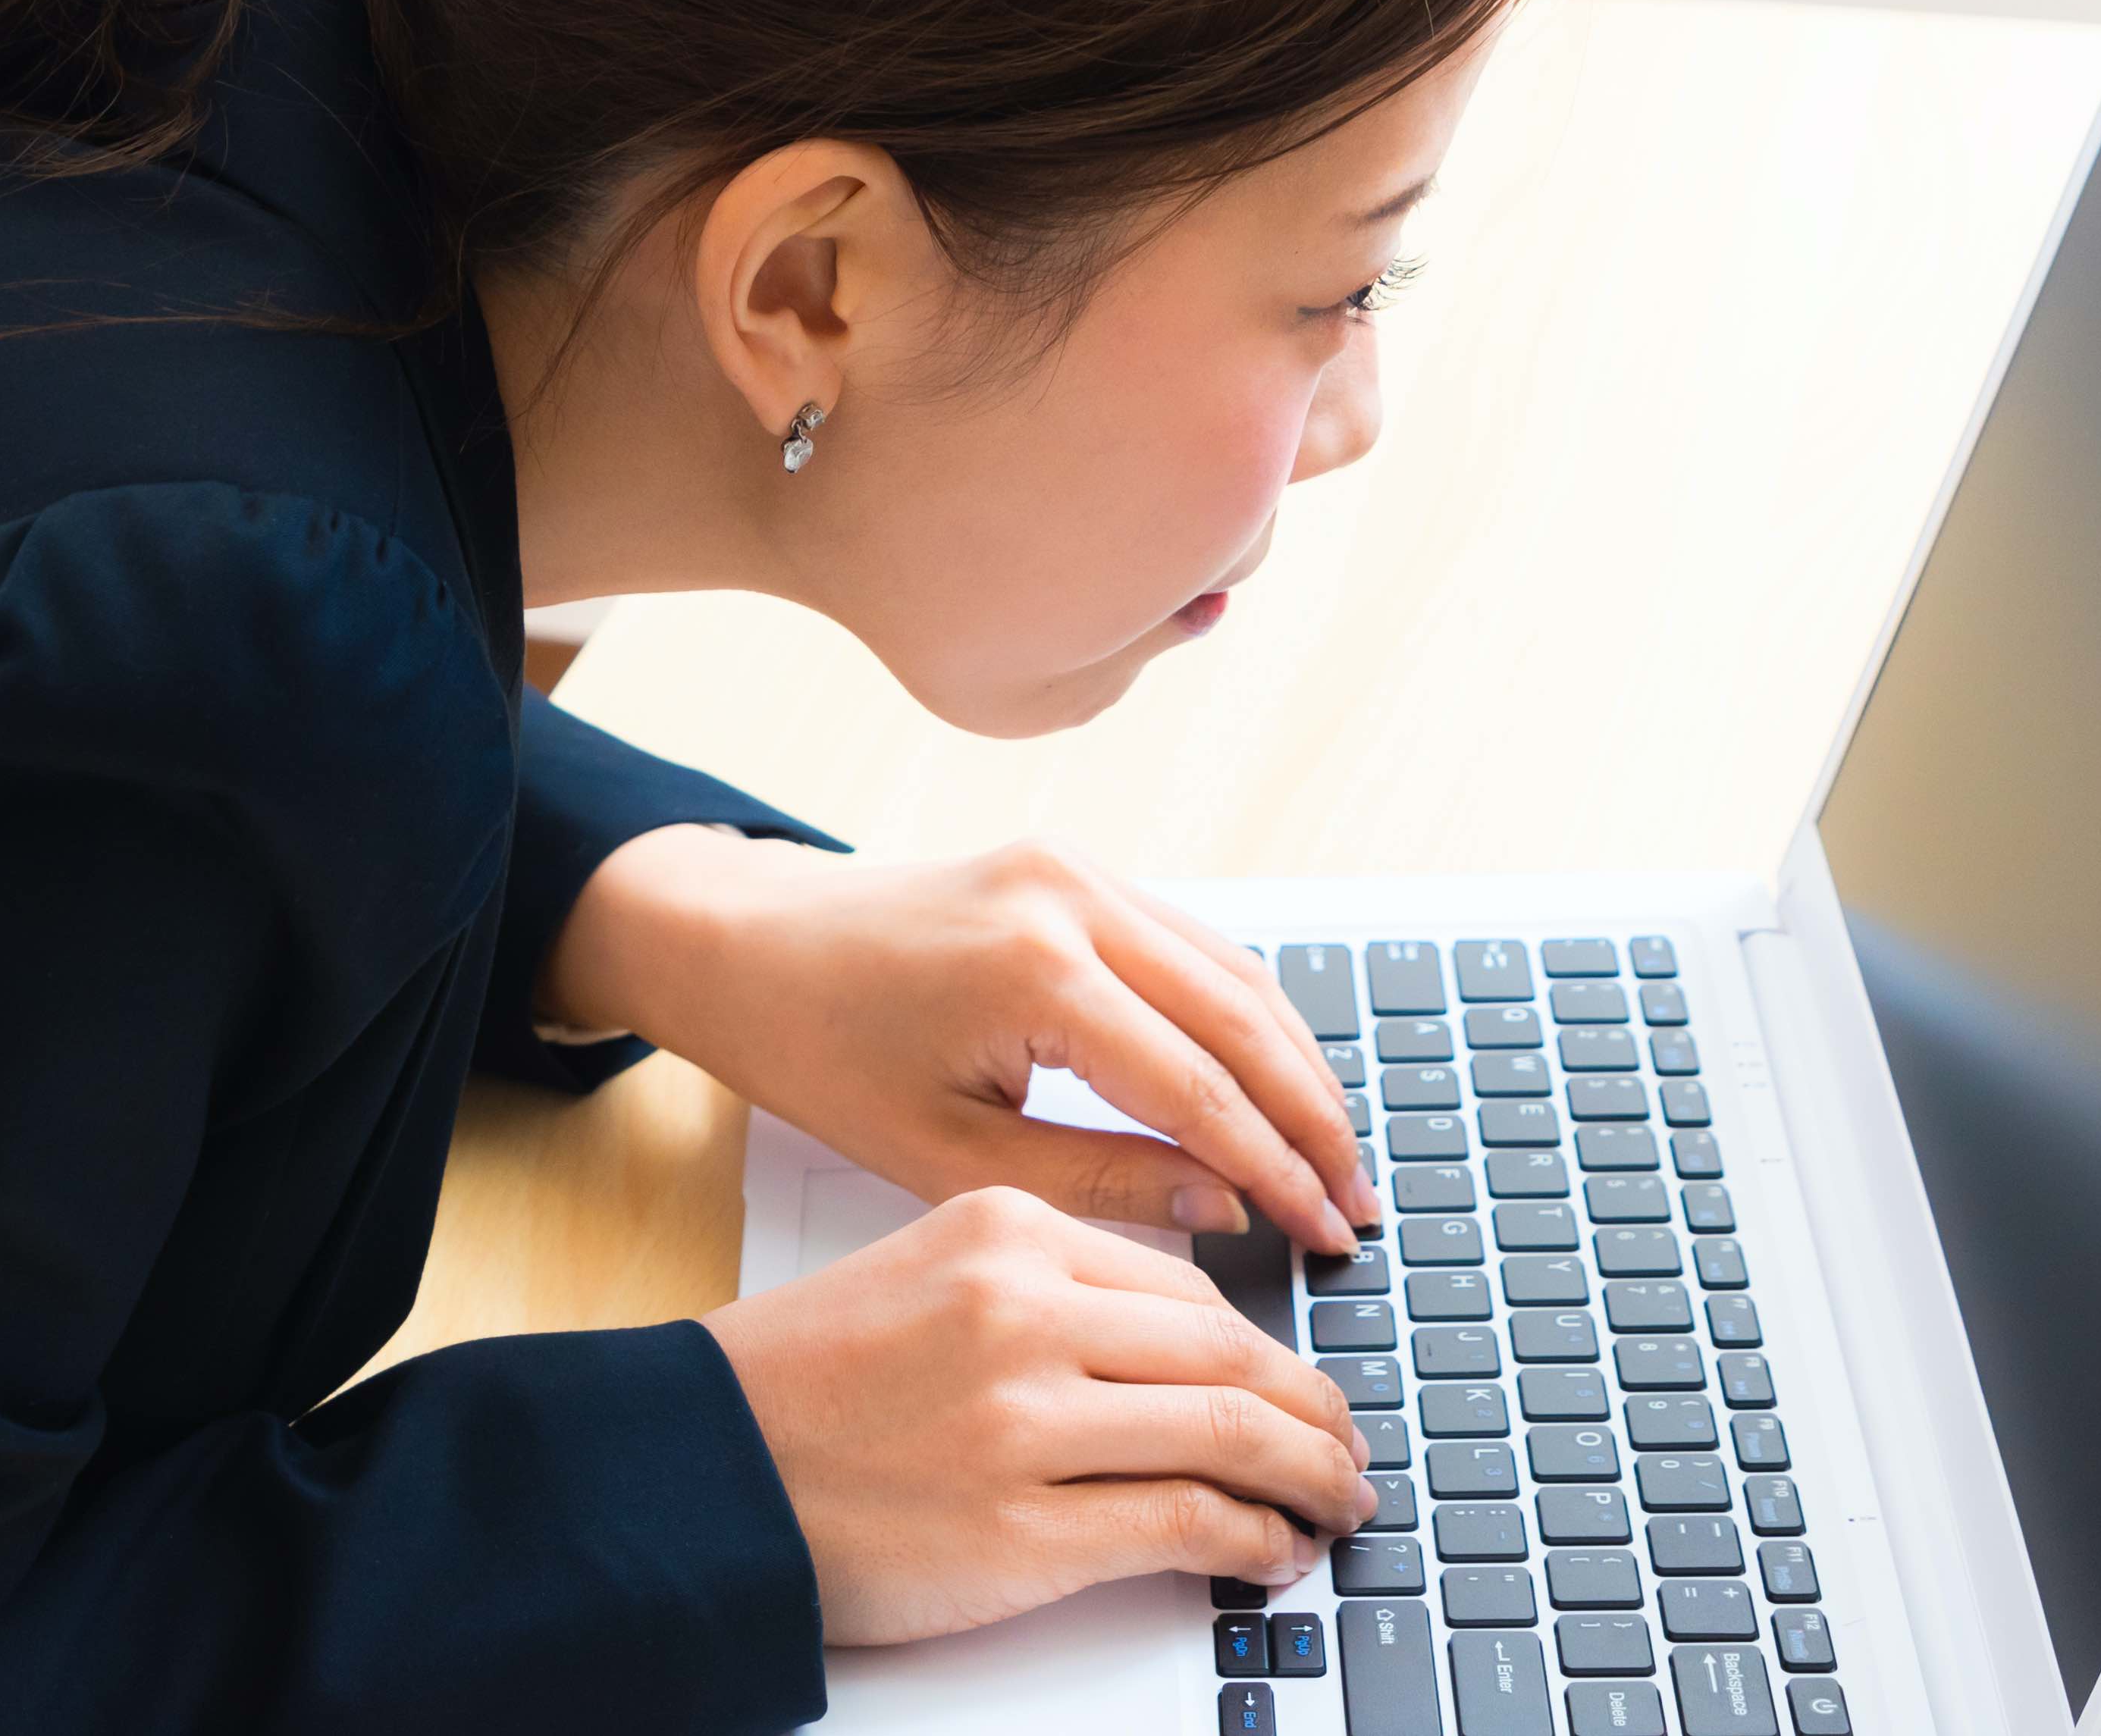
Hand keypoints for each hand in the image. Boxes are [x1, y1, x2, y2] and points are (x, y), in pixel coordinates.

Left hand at [544, 830, 1377, 1254]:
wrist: (741, 943)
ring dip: (1295, 1064)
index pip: (1200, 1088)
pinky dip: (1244, 1015)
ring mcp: (1075, 867)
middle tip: (1359, 1206)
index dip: (1277, 1171)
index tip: (1327, 1236)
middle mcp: (1070, 897)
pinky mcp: (1071, 865)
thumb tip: (1225, 1205)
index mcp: (1035, 971)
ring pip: (1235, 971)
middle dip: (1313, 1118)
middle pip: (1244, 1018)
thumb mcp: (945, 1154)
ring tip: (1334, 1157)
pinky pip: (1191, 943)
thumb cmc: (819, 1052)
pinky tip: (1273, 1083)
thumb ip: (1098, 1181)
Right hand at [701, 1186, 1379, 1643]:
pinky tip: (1274, 1551)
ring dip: (1311, 1478)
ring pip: (1233, 1436)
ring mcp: (1027, 1422)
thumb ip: (1048, 1288)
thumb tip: (1189, 1348)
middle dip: (1316, 1411)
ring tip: (1337, 1501)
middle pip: (1233, 1355)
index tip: (1295, 1382)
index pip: (1188, 1286)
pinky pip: (1189, 1527)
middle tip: (1348, 1446)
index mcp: (1002, 1230)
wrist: (701, 1470)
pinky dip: (1256, 1543)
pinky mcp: (1026, 1531)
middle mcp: (1023, 1312)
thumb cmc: (802, 1382)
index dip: (1265, 1346)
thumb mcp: (925, 1273)